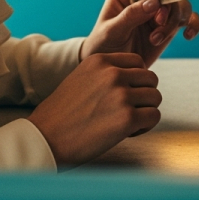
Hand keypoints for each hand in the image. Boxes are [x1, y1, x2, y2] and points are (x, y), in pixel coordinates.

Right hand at [28, 52, 160, 165]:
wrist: (43, 139)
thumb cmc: (63, 113)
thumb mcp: (82, 77)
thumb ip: (108, 72)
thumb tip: (138, 75)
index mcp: (101, 60)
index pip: (138, 62)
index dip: (136, 80)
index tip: (125, 95)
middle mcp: (113, 73)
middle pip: (150, 79)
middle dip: (143, 96)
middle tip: (126, 111)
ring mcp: (121, 95)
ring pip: (155, 97)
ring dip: (145, 111)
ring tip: (126, 122)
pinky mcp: (127, 118)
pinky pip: (153, 117)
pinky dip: (144, 127)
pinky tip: (127, 133)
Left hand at [80, 0, 198, 66]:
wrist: (111, 69)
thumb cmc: (103, 46)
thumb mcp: (111, 31)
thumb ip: (130, 16)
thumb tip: (154, 2)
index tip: (157, 7)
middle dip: (168, 10)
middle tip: (157, 26)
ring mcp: (159, 12)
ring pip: (180, 6)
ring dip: (173, 23)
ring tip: (156, 40)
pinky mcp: (169, 26)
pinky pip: (189, 20)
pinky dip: (193, 25)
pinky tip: (188, 35)